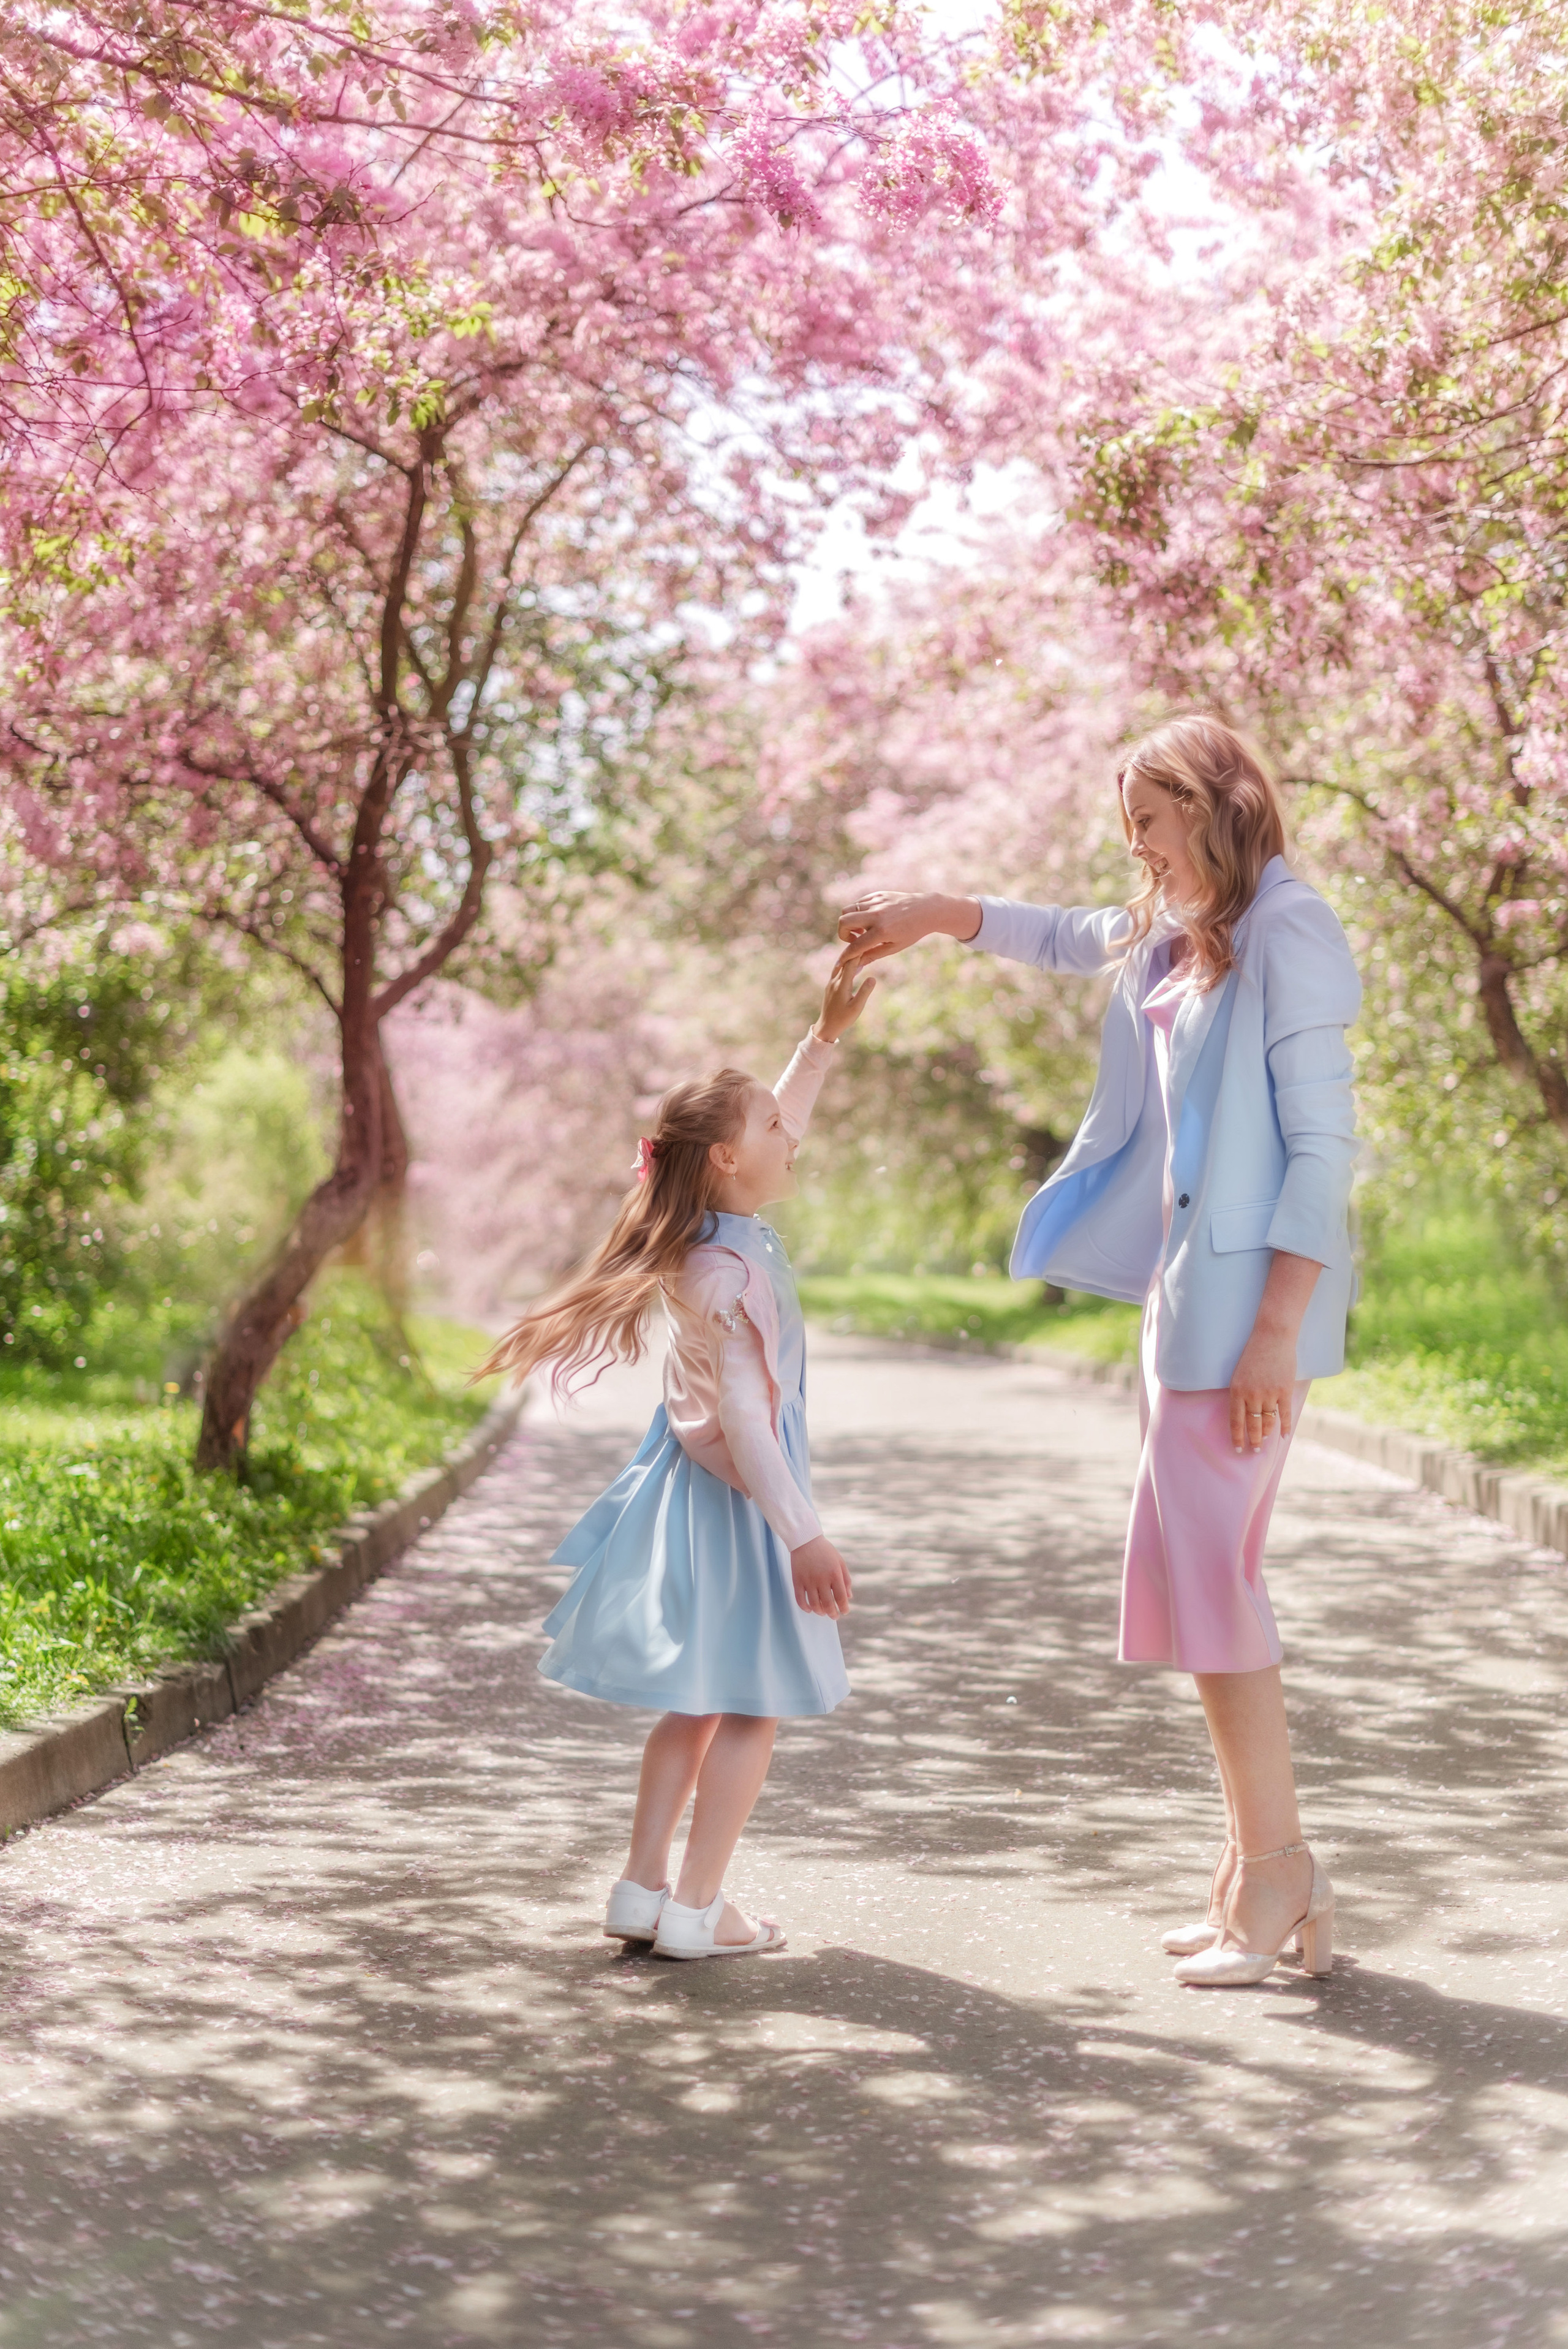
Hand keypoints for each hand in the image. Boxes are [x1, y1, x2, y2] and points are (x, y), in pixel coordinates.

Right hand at [790, 1534, 851, 1617]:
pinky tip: (810, 1609)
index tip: (844, 1612)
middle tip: (834, 1616)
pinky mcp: (797, 1581)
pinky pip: (800, 1600)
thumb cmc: (825, 1551)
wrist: (805, 1540)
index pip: (841, 1597)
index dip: (844, 1608)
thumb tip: (849, 1597)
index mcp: (834, 1574)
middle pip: (828, 1604)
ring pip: (814, 1604)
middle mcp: (822, 1579)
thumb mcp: (840, 1562)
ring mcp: (808, 1581)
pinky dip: (805, 1608)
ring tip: (823, 1612)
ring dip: (820, 1612)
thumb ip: (846, 1580)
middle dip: (833, 1614)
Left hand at [812, 953, 876, 1044]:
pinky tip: (851, 967)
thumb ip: (864, 992)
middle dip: (854, 953)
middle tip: (865, 943)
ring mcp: (830, 984)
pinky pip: (837, 972)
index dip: (859, 954)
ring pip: (840, 966)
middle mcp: (834, 982)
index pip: (851, 964)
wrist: (826, 1027)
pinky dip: (845, 966)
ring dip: (849, 959)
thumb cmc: (843, 1019)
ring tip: (858, 951)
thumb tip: (873, 978)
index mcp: (841, 985)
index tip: (867, 944)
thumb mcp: (857, 1007)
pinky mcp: (830, 988)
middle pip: (844, 963)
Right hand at [835, 888, 981, 967]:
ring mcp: (876, 902)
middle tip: (855, 938)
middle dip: (843, 934)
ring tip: (863, 929)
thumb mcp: (894, 947)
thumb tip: (856, 965)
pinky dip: (858, 912)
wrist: (926, 910)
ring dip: (850, 922)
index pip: (855, 945)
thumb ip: (873, 955)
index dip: (845, 956)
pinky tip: (870, 919)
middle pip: (843, 921)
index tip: (840, 962)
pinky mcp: (877, 894)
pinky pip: (858, 903)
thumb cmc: (911, 932)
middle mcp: (876, 915)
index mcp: (882, 931)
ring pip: (847, 910)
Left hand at [1228, 1329, 1298, 1452]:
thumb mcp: (1239, 1374)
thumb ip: (1241, 1393)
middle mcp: (1252, 1395)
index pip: (1236, 1420)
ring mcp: (1269, 1394)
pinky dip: (1285, 1427)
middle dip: (1253, 1439)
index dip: (1237, 1436)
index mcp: (1237, 1391)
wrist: (1272, 1337)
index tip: (1237, 1448)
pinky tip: (1284, 1436)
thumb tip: (1244, 1413)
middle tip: (1254, 1450)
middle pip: (1252, 1424)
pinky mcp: (1284, 1391)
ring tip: (1265, 1441)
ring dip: (1267, 1433)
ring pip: (1268, 1421)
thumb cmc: (1254, 1353)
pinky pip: (1284, 1414)